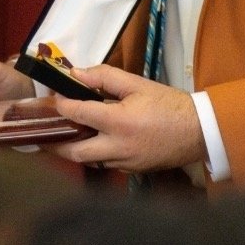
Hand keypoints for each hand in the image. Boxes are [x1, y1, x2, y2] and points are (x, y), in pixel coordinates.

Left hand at [47, 64, 205, 172]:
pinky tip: (91, 143)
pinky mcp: (133, 171)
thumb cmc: (169, 104)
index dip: (61, 106)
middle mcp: (117, 147)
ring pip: (89, 162)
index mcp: (118, 122)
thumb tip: (76, 73)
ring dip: (74, 151)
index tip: (53, 100)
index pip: (78, 114)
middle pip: (75, 152)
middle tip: (44, 133)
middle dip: (56, 143)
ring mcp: (125, 163)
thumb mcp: (138, 84)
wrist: (200, 131)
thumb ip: (105, 77)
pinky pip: (106, 165)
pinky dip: (94, 155)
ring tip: (62, 137)